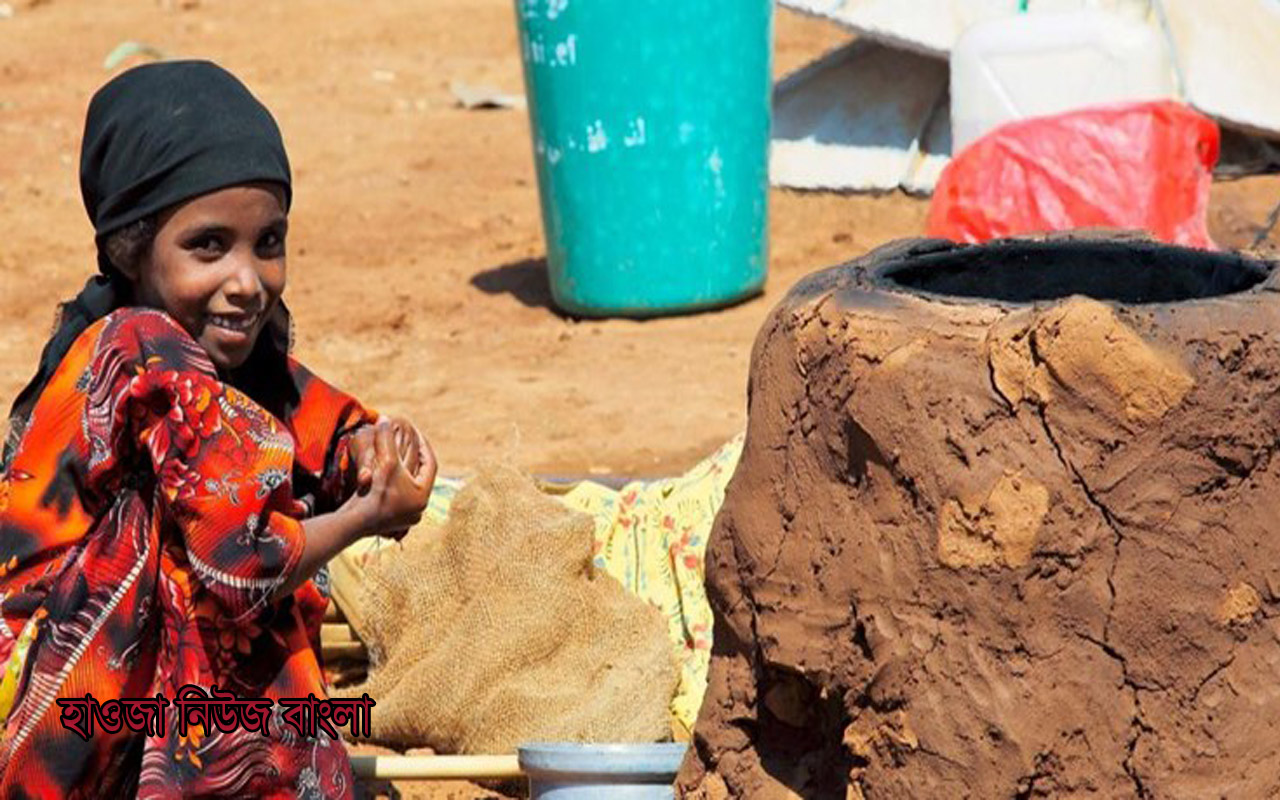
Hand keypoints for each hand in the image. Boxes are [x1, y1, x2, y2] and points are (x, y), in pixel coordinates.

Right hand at [342, 422, 434, 540]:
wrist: (353, 522)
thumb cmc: (373, 490)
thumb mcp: (384, 460)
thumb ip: (387, 438)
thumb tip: (385, 418)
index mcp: (422, 496)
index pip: (430, 465)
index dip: (424, 447)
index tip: (418, 434)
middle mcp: (418, 510)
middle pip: (421, 478)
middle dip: (414, 460)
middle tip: (410, 446)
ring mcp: (405, 519)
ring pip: (408, 489)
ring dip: (403, 473)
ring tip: (397, 460)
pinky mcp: (391, 523)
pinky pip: (397, 499)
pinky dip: (393, 485)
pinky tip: (384, 476)